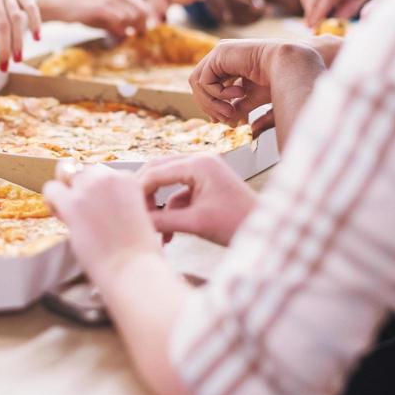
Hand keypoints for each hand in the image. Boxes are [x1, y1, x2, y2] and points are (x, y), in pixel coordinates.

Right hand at [40, 0, 152, 37]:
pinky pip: (119, 21)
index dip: (145, 23)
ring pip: (131, 17)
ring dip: (127, 30)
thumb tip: (133, 33)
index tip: (140, 34)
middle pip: (141, 13)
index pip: (144, 7)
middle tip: (135, 37)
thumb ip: (121, 20)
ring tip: (119, 36)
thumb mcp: (106, 15)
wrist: (62, 6)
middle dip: (140, 27)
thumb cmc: (84, 12)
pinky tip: (112, 34)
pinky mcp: (101, 7)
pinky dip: (118, 30)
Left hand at [43, 162, 162, 281]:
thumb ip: (116, 200)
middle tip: (84, 212)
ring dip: (66, 193)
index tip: (99, 208)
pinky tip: (62, 217)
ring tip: (72, 215)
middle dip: (80, 188)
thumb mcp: (136, 214)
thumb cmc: (137, 252)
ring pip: (66, 176)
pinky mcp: (73, 204)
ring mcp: (90, 188)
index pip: (103, 173)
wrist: (134, 269)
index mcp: (128, 179)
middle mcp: (108, 177)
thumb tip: (93, 200)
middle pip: (83, 171)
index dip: (97, 191)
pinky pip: (51, 189)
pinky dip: (52, 202)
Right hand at [136, 155, 256, 246]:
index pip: (156, 172)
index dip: (138, 191)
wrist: (268, 231)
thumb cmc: (237, 224)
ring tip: (155, 230)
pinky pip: (179, 194)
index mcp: (199, 164)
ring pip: (167, 184)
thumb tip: (137, 223)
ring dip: (159, 206)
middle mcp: (200, 161)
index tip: (126, 211)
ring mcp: (204, 172)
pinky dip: (171, 210)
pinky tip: (169, 233)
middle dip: (146, 195)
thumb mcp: (196, 223)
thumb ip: (163, 220)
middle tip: (134, 215)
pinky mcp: (206, 185)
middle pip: (158, 171)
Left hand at [191, 39, 326, 142]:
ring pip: (197, 83)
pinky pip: (204, 79)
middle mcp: (222, 58)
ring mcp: (220, 53)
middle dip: (210, 106)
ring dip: (212, 102)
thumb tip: (230, 123)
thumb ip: (241, 109)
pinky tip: (238, 94)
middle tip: (229, 118)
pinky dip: (217, 94)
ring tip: (232, 110)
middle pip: (199, 86)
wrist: (291, 67)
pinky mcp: (220, 52)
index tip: (225, 120)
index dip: (212, 105)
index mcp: (229, 66)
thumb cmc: (280, 82)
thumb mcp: (254, 99)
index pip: (208, 87)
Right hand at [299, 0, 372, 25]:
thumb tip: (328, 26)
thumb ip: (345, 13)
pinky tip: (311, 8)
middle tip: (309, 26)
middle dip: (311, 11)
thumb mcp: (357, 1)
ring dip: (307, 6)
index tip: (315, 26)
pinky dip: (305, 0)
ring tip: (311, 19)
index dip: (320, 12)